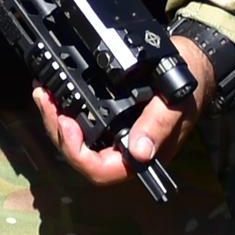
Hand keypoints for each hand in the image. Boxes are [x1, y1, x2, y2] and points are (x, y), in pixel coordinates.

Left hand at [38, 30, 217, 186]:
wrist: (191, 64)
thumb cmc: (188, 85)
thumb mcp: (175, 101)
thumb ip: (158, 125)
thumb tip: (140, 152)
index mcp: (141, 155)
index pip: (102, 170)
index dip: (78, 154)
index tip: (66, 124)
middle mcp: (123, 150)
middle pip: (80, 156)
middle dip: (57, 130)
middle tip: (46, 101)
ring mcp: (113, 136)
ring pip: (75, 140)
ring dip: (54, 118)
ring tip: (43, 94)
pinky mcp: (107, 120)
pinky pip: (80, 122)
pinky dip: (63, 108)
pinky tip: (52, 93)